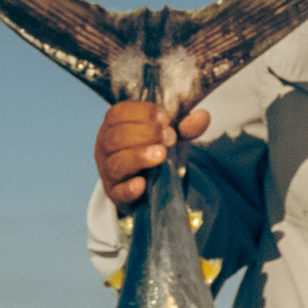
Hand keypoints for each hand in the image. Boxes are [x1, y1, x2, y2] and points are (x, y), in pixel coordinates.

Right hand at [95, 102, 211, 205]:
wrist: (147, 185)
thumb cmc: (153, 151)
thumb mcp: (169, 135)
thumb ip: (185, 126)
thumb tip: (202, 117)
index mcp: (114, 126)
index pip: (119, 113)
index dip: (142, 113)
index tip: (166, 118)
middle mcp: (105, 147)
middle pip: (116, 137)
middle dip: (145, 134)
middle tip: (170, 138)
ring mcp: (108, 172)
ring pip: (116, 163)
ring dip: (139, 157)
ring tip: (161, 154)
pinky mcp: (116, 195)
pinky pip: (118, 192)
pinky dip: (129, 188)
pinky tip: (142, 184)